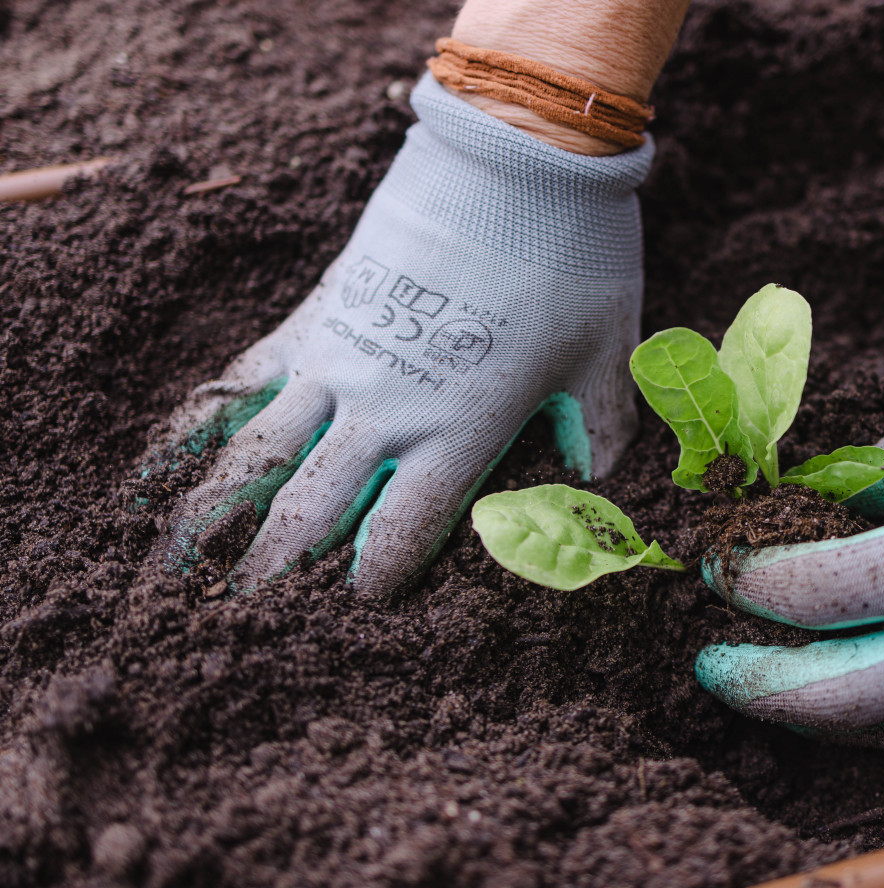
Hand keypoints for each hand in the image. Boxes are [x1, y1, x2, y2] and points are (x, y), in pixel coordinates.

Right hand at [160, 75, 651, 597]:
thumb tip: (597, 486)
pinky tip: (163, 464)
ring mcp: (336, 363)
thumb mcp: (605, 356)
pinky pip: (238, 382)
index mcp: (457, 433)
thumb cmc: (571, 261)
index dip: (374, 581)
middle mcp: (384, 411)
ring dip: (215, 516)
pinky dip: (198, 426)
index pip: (400, 533)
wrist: (513, 160)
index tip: (355, 609)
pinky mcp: (312, 317)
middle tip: (243, 616)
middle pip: (311, 511)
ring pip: (256, 457)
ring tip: (180, 565)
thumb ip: (599, 430)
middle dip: (275, 570)